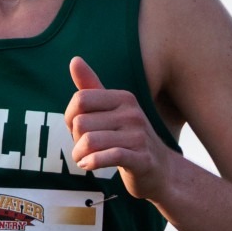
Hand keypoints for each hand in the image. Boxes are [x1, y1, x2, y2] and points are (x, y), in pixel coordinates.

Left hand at [64, 57, 173, 200]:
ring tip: (83, 158)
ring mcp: (139, 136)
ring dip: (79, 155)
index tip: (76, 129)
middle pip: (81, 123)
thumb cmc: (131, 139)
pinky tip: (88, 165)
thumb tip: (74, 60)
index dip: (70, 116)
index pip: (80, 99)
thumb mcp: (113, 111)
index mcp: (124, 98)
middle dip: (75, 139)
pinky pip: (107, 156)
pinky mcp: (141, 159)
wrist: (162, 170)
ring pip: (90, 141)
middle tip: (83, 148)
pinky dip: (91, 163)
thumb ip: (92, 88)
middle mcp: (133, 113)